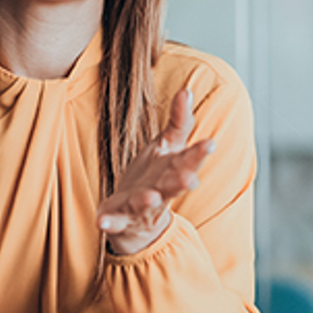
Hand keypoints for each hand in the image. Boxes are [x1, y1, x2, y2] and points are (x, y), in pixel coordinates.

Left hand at [97, 88, 214, 255]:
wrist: (135, 218)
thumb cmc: (155, 176)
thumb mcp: (167, 146)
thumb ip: (179, 122)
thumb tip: (186, 90)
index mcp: (174, 171)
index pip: (189, 160)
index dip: (200, 153)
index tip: (211, 143)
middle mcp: (161, 190)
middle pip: (173, 186)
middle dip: (182, 182)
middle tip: (191, 179)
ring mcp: (140, 206)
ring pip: (146, 204)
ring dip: (148, 200)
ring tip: (150, 197)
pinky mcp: (119, 218)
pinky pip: (114, 222)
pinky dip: (109, 222)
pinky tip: (102, 222)